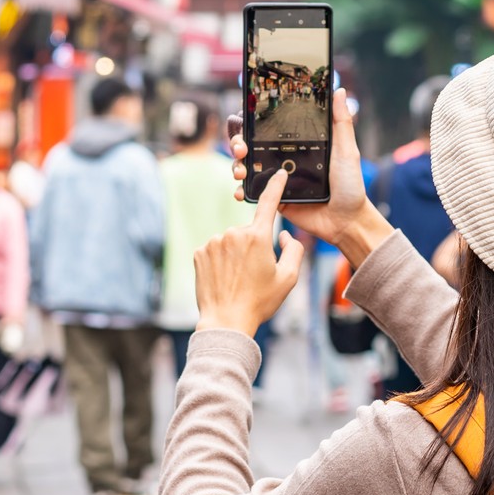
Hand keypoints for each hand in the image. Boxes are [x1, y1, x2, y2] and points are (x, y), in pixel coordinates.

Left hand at [195, 167, 305, 337]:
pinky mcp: (200, 252)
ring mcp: (214, 242)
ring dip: (235, 254)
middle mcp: (233, 234)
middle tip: (254, 274)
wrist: (226, 321)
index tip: (279, 173)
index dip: (275, 187)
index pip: (269, 204)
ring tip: (237, 279)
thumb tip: (283, 235)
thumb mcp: (289, 278)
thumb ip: (294, 250)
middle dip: (253, 246)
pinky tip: (223, 278)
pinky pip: (215, 250)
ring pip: (230, 242)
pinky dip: (220, 261)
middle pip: (249, 232)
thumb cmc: (260, 301)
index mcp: (257, 237)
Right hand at [229, 90, 392, 262]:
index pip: (267, 127)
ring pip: (246, 167)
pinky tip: (239, 192)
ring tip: (239, 171)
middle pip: (250, 145)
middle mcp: (283, 159)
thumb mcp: (347, 150)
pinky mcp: (274, 199)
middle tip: (241, 148)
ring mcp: (276, 179)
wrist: (346, 220)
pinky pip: (252, 193)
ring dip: (235, 166)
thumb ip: (341, 122)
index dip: (251, 122)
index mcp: (297, 144)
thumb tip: (339, 90)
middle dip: (237, 143)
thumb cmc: (350, 185)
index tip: (245, 119)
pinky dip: (241, 191)